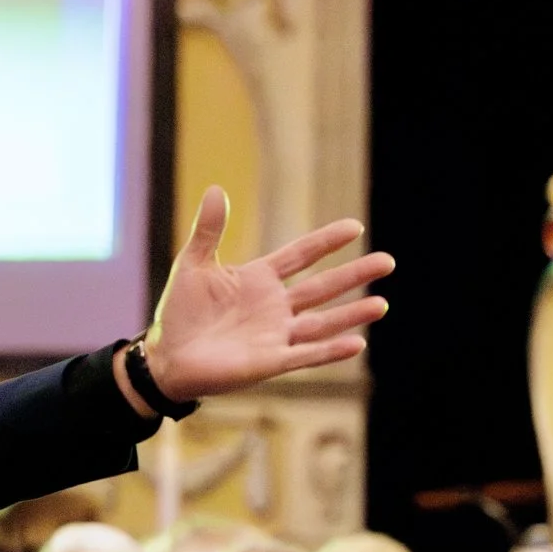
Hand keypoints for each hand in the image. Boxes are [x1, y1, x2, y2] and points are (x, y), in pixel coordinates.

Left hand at [138, 187, 394, 402]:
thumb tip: (215, 189)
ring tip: (381, 304)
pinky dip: (330, 351)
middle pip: (322, 288)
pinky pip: (305, 355)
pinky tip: (357, 343)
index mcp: (259, 280)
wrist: (164, 357)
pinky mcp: (269, 362)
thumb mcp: (193, 266)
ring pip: (322, 323)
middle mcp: (274, 307)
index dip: (326, 242)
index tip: (355, 226)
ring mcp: (275, 335)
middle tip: (388, 261)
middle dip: (354, 275)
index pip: (300, 256)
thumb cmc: (179, 314)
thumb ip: (208, 230)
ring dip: (351, 315)